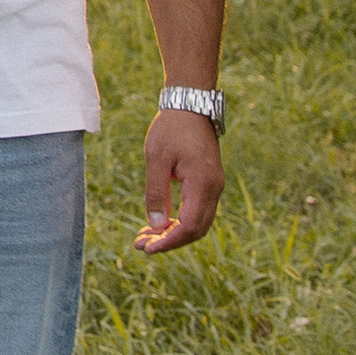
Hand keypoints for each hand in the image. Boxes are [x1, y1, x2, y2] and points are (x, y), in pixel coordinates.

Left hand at [135, 107, 224, 252]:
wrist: (190, 106)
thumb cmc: (172, 129)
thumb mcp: (157, 158)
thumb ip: (157, 192)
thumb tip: (155, 225)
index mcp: (203, 184)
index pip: (189, 227)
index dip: (168, 242)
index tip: (147, 248)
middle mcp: (214, 189)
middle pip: (196, 230)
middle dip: (169, 242)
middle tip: (141, 246)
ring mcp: (214, 186)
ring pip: (198, 223)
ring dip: (173, 233)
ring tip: (145, 237)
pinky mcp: (209, 183)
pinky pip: (197, 211)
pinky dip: (179, 221)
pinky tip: (159, 222)